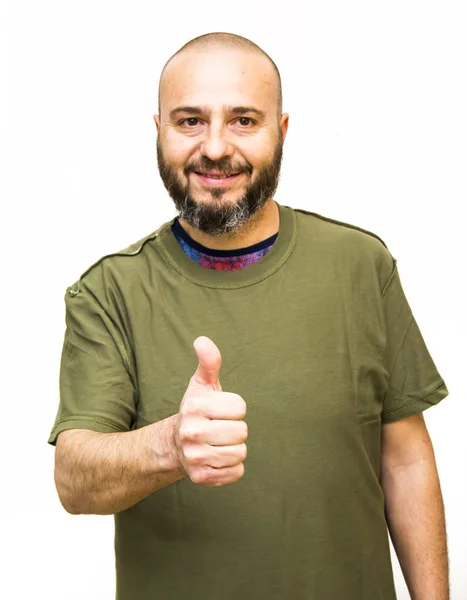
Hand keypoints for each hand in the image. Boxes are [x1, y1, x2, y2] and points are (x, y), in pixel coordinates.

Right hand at [173, 336, 247, 486]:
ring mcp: (195, 457)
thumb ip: (208, 362)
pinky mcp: (202, 477)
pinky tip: (217, 458)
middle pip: (241, 431)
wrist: (176, 445)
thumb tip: (202, 340)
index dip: (234, 408)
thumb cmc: (197, 410)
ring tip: (219, 443)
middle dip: (235, 429)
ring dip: (235, 448)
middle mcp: (191, 433)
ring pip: (240, 453)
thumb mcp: (202, 384)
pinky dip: (232, 467)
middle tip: (219, 428)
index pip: (240, 407)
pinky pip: (237, 472)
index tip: (220, 410)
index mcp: (194, 407)